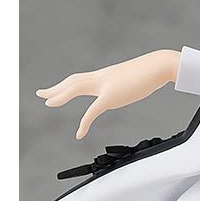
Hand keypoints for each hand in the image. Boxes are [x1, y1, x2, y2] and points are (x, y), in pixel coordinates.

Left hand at [36, 49, 180, 138]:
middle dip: (56, 87)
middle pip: (72, 81)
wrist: (159, 66)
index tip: (58, 88)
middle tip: (41, 93)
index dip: (67, 84)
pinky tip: (79, 134)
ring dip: (59, 95)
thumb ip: (127, 85)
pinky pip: (91, 112)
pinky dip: (83, 123)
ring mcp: (104, 86)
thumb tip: (129, 88)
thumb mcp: (135, 79)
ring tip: (48, 102)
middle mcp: (101, 78)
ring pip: (74, 88)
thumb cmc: (152, 72)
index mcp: (106, 75)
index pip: (80, 78)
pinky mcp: (110, 97)